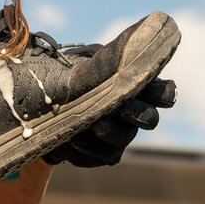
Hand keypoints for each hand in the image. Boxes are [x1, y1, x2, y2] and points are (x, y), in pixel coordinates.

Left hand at [42, 44, 177, 167]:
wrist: (42, 104)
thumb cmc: (68, 75)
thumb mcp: (82, 60)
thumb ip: (103, 58)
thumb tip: (123, 46)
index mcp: (133, 87)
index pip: (162, 91)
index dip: (162, 92)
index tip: (150, 89)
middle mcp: (133, 113)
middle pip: (150, 119)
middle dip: (138, 114)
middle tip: (121, 109)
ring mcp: (120, 135)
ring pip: (124, 139)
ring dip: (107, 133)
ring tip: (88, 125)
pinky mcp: (102, 154)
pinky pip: (100, 157)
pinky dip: (83, 149)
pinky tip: (67, 140)